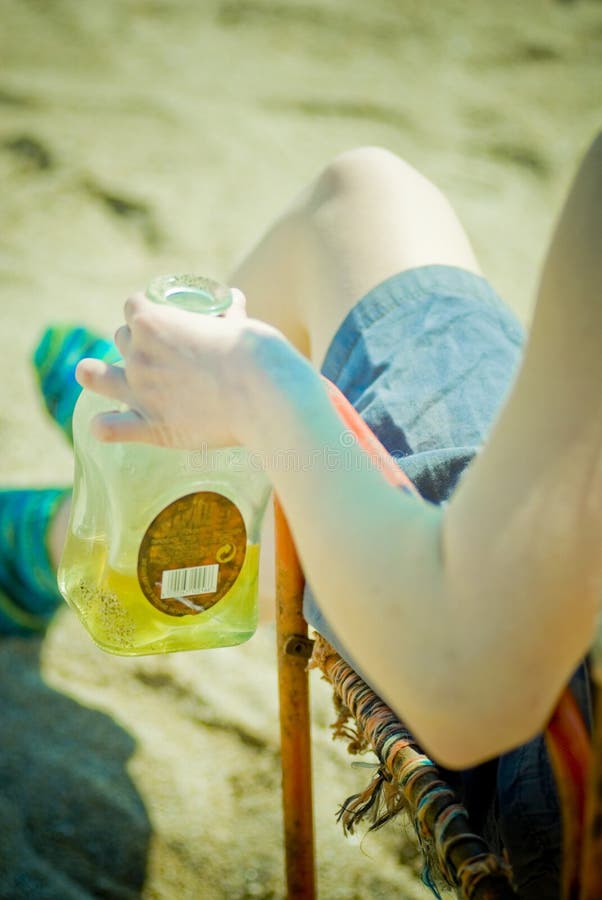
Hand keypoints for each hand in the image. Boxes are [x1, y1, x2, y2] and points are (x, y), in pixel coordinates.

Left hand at [75, 288, 275, 448]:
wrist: (263, 396)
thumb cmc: (256, 354)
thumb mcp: (241, 324)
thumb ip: (231, 312)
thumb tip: (234, 299)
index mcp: (155, 322)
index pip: (133, 305)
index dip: (144, 310)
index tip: (157, 317)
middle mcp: (140, 354)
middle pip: (121, 339)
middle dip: (133, 342)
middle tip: (154, 352)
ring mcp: (141, 392)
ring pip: (97, 376)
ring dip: (95, 374)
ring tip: (92, 374)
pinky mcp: (152, 427)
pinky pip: (109, 429)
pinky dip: (104, 426)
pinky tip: (105, 424)